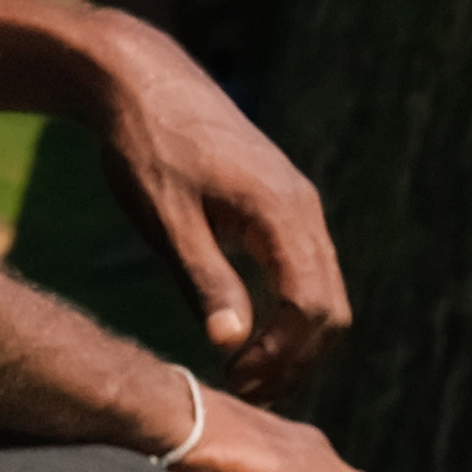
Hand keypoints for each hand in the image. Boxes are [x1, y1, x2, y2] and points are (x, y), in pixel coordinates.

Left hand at [81, 27, 353, 397]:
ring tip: (244, 374)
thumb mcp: (168, 221)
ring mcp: (297, 204)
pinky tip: (246, 334)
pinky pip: (304, 270)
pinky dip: (287, 312)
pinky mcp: (281, 205)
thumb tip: (231, 346)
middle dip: (296, 359)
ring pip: (323, 291)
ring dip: (293, 340)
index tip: (237, 381)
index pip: (310, 306)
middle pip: (330, 307)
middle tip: (244, 392)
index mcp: (280, 210)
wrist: (141, 79)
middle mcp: (302, 207)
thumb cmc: (146, 146)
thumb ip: (205, 281)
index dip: (281, 356)